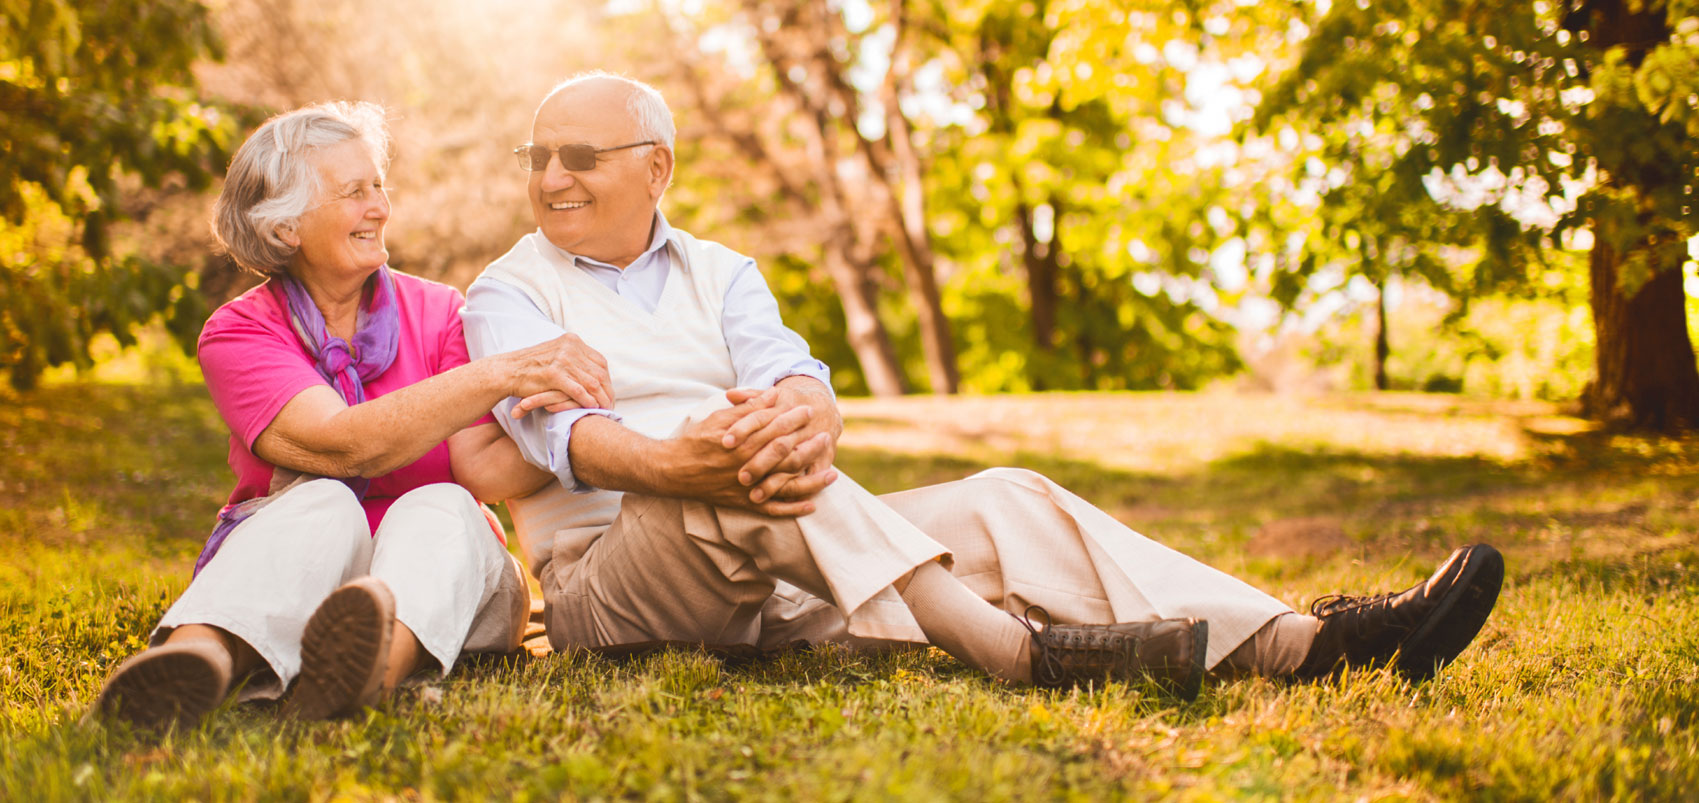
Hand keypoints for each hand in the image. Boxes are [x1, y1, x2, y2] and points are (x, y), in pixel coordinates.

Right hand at [503, 334, 612, 413]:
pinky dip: (587, 400)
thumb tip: (595, 368)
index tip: (608, 391)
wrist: (506, 371)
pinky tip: (591, 408)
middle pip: (599, 372)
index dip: (607, 379)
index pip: (600, 361)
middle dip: (607, 390)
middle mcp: (569, 347)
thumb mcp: (556, 353)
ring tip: (604, 409)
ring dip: (600, 398)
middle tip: (610, 404)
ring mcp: (562, 360)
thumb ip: (574, 357)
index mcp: (572, 341)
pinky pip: (579, 390)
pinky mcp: (554, 375)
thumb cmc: (531, 367)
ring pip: (592, 382)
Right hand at [659, 396, 837, 515]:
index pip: (775, 429)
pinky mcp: (743, 503)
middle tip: (826, 436)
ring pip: (785, 485)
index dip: (794, 419)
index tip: (809, 411)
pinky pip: (772, 509)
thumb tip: (773, 394)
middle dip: (809, 446)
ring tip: (833, 474)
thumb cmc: (696, 441)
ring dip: (811, 480)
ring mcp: (746, 487)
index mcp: (742, 443)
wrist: (672, 471)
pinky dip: (793, 509)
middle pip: (786, 456)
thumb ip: (749, 408)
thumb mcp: (720, 418)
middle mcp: (748, 467)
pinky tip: (812, 505)